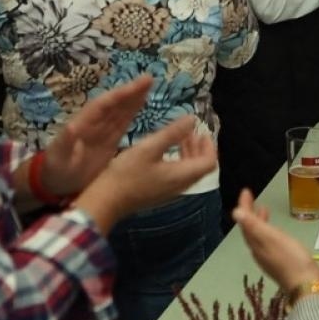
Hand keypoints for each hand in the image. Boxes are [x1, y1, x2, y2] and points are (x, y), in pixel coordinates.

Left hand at [38, 75, 153, 197]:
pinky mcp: (109, 140)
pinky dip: (132, 112)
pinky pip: (122, 122)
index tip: (136, 85)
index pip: (103, 105)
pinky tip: (141, 103)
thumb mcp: (58, 157)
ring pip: (120, 110)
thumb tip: (71, 127)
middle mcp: (94, 123)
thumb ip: (64, 143)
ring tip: (148, 85)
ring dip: (133, 98)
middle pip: (114, 104)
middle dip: (130, 91)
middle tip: (148, 78)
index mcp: (83, 123)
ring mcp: (102, 131)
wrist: (56, 182)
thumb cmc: (55, 168)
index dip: (119, 95)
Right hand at [74, 114, 217, 232]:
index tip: (202, 131)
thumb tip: (193, 119)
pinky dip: (179, 161)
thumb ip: (173, 133)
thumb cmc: (128, 172)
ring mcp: (170, 192)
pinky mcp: (159, 193)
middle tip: (192, 131)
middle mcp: (180, 186)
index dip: (210, 146)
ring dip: (189, 153)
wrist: (107, 200)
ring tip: (180, 137)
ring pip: (189, 171)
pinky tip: (165, 152)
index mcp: (182, 175)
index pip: (209, 163)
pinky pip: (178, 176)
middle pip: (201, 168)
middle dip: (200, 148)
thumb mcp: (150, 147)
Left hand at [233, 189, 318, 290]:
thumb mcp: (272, 238)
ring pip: (259, 236)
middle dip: (250, 213)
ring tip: (264, 210)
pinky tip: (277, 232)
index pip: (245, 223)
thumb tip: (235, 212)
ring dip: (259, 222)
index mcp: (256, 244)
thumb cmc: (291, 258)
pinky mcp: (281, 263)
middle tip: (252, 198)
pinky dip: (269, 232)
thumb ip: (254, 225)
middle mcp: (259, 252)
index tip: (246, 191)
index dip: (244, 206)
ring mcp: (270, 259)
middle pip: (250, 230)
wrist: (307, 285)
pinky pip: (269, 242)